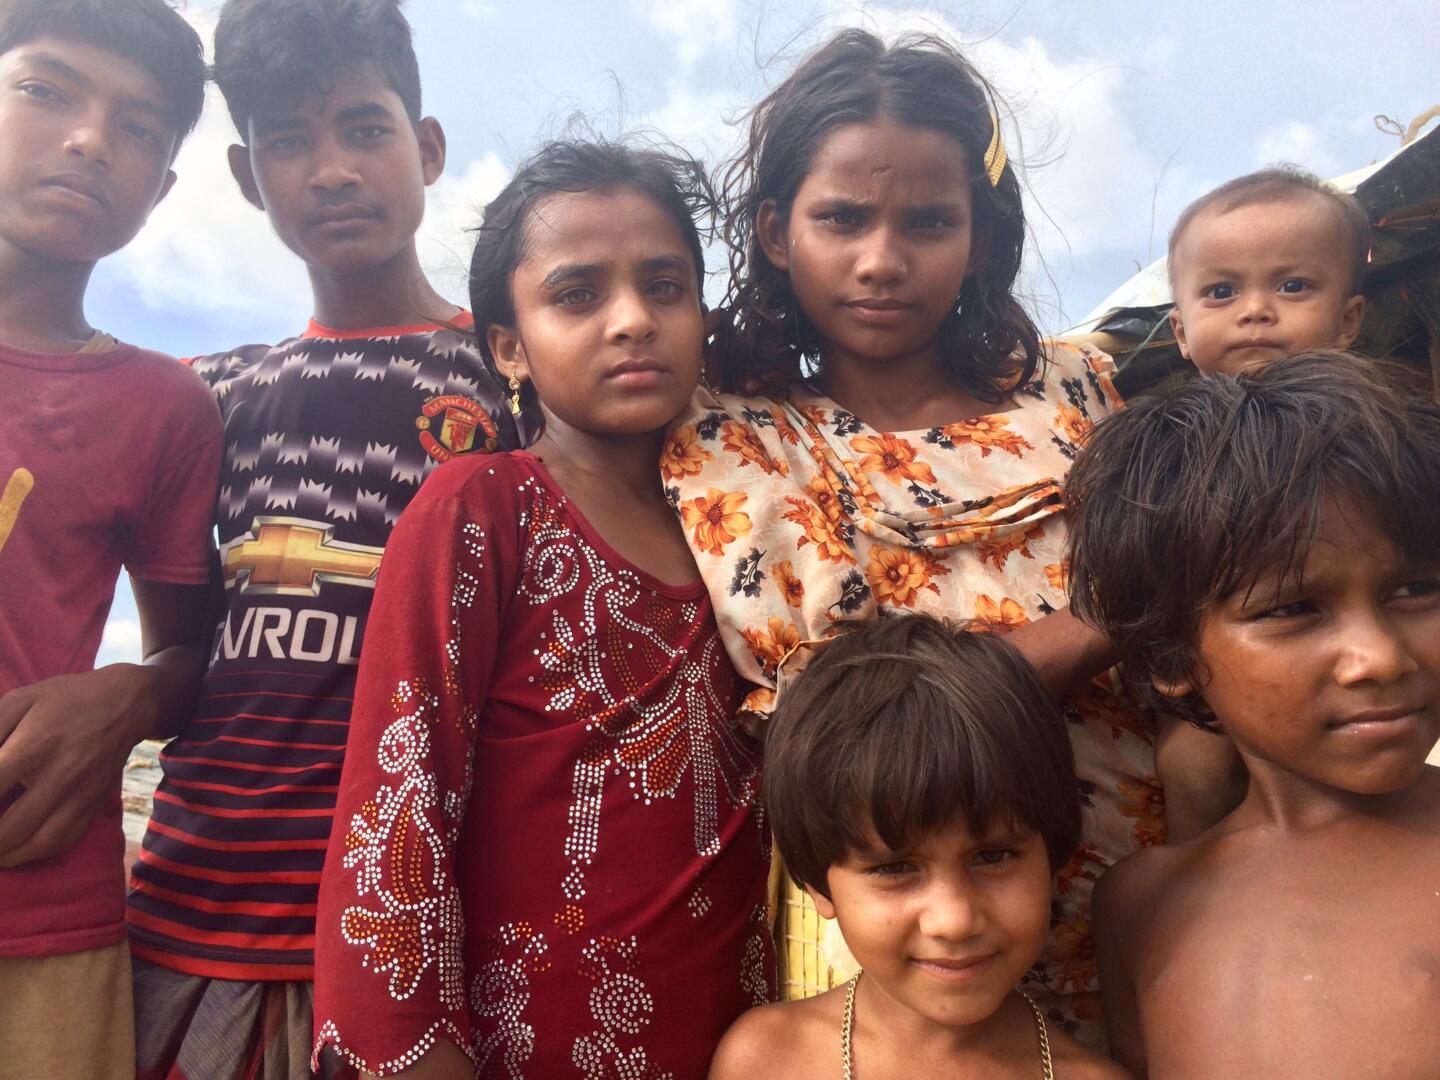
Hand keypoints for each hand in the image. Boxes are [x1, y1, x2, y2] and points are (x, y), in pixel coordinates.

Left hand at [0, 664, 157, 866]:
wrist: (125, 703)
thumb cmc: (62, 699)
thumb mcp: (18, 701)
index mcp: (36, 745)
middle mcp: (61, 775)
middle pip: (11, 827)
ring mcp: (81, 794)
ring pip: (39, 843)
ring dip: (5, 856)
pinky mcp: (93, 804)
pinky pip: (63, 841)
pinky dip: (33, 854)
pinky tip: (13, 853)